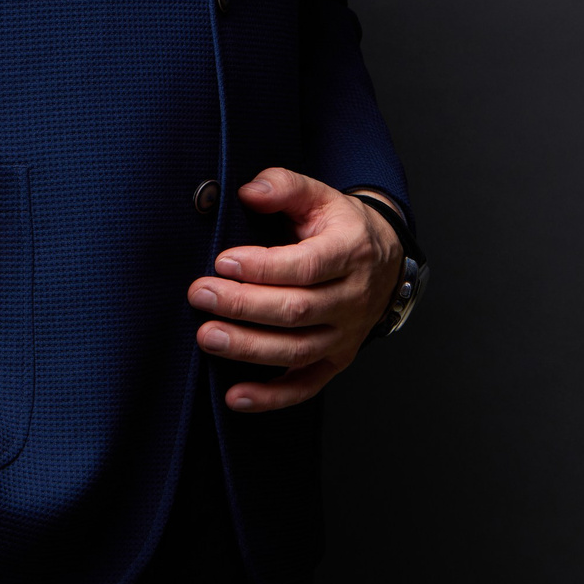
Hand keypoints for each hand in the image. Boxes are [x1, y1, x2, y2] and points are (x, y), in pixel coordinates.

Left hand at [188, 168, 403, 412]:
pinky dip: (270, 397)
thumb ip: (284, 186)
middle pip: (296, 310)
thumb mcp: (319, 195)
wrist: (384, 260)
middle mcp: (352, 299)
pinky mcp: (336, 360)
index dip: (263, 266)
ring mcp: (346, 335)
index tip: (222, 261)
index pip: (307, 266)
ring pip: (297, 350)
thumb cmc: (342, 226)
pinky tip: (235, 396)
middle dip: (243, 305)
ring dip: (248, 348)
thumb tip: (249, 191)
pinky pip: (305, 386)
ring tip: (207, 336)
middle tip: (199, 294)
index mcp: (350, 253)